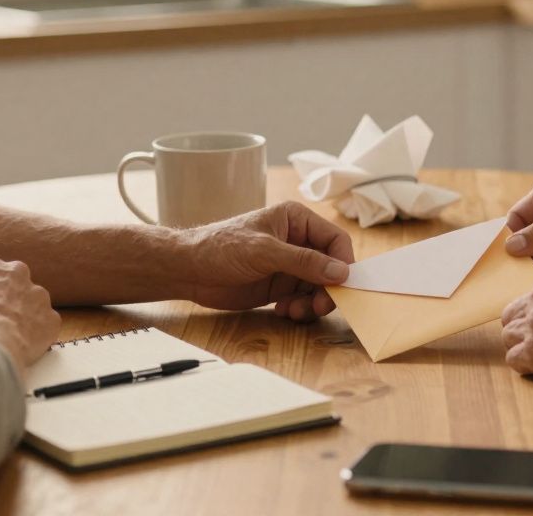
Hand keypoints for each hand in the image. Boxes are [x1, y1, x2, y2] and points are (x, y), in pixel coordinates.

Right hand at [0, 254, 60, 367]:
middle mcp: (17, 272)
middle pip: (15, 283)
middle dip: (8, 298)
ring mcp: (38, 295)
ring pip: (33, 303)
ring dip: (24, 316)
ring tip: (8, 335)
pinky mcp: (51, 317)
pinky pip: (45, 325)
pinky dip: (36, 334)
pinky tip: (22, 345)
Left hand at [183, 202, 354, 321]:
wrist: (189, 271)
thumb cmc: (221, 248)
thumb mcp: (265, 252)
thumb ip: (304, 261)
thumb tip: (341, 271)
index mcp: (297, 220)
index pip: (335, 240)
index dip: (343, 262)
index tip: (343, 286)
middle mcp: (298, 241)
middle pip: (331, 267)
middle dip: (328, 289)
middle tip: (319, 307)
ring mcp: (290, 265)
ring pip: (319, 287)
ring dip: (313, 303)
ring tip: (294, 311)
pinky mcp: (281, 286)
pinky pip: (304, 299)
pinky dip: (300, 309)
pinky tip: (282, 310)